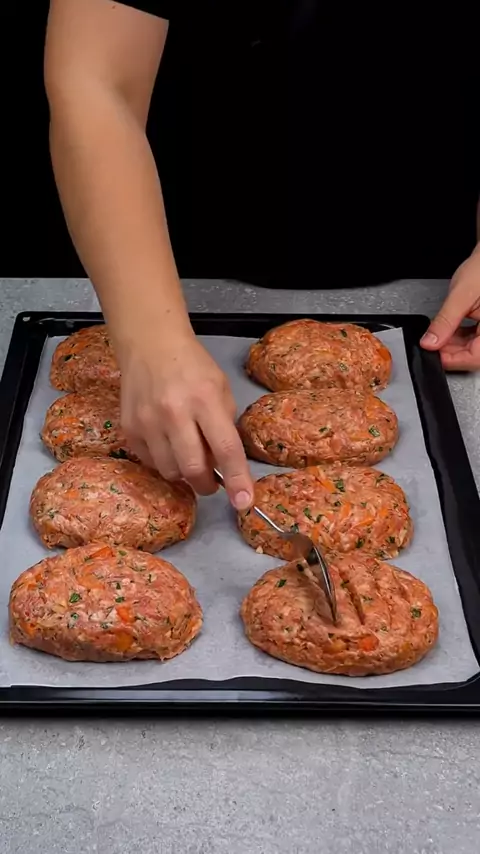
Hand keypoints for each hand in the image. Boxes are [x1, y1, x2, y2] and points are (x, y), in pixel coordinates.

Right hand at [118, 329, 253, 509]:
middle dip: (207, 484)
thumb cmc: (192, 366)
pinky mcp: (128, 428)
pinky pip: (150, 462)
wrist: (149, 345)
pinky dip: (164, 461)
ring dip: (184, 473)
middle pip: (193, 468)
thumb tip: (227, 467)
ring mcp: (147, 421)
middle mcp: (174, 411)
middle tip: (212, 482)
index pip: (225, 448)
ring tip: (188, 455)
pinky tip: (168, 444)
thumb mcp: (221, 388)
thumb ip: (225, 426)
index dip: (237, 479)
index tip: (244, 502)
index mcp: (205, 399)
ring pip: (170, 472)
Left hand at [420, 245, 479, 369]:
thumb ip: (444, 322)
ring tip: (438, 336)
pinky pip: (474, 340)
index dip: (453, 359)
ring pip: (473, 349)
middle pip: (474, 355)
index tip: (434, 354)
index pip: (476, 356)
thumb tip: (430, 342)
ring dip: (454, 346)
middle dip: (451, 352)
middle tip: (431, 344)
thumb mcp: (460, 296)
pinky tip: (448, 332)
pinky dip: (459, 339)